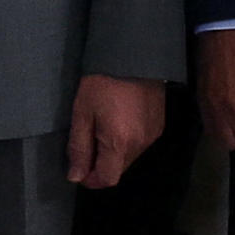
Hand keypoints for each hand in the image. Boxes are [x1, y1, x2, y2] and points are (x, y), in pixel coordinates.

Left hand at [67, 74, 167, 190]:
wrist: (134, 56)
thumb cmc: (102, 83)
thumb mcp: (82, 113)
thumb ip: (79, 147)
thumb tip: (75, 177)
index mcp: (119, 144)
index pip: (107, 179)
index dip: (91, 179)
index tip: (79, 168)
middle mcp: (140, 145)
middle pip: (118, 169)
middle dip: (100, 164)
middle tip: (86, 142)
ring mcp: (152, 136)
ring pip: (129, 157)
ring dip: (113, 153)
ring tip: (101, 128)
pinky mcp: (159, 126)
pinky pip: (139, 144)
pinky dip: (126, 141)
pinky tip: (117, 122)